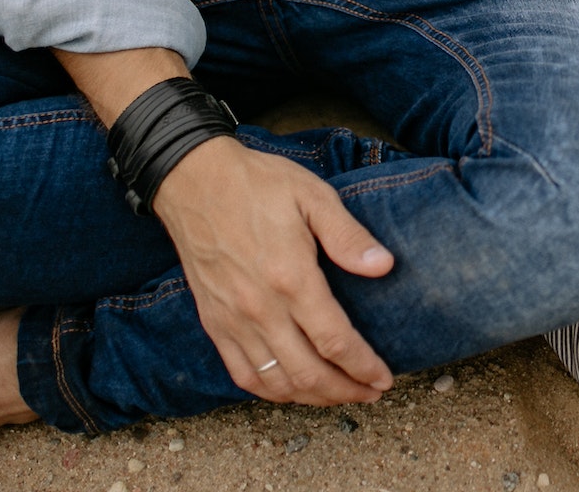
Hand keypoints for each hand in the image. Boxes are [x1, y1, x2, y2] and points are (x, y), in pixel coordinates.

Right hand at [152, 137, 395, 405]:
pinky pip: (242, 374)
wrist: (194, 180)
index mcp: (291, 278)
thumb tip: (384, 266)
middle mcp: (260, 308)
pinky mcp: (213, 323)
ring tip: (339, 395)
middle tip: (371, 394)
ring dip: (311, 398)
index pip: (334, 341)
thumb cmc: (258, 184)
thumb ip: (348, 236)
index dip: (363, 367)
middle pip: (308, 373)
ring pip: (276, 382)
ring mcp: (233, 320)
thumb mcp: (313, 197)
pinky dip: (270, 392)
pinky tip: (291, 390)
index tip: (384, 378)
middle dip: (345, 391)